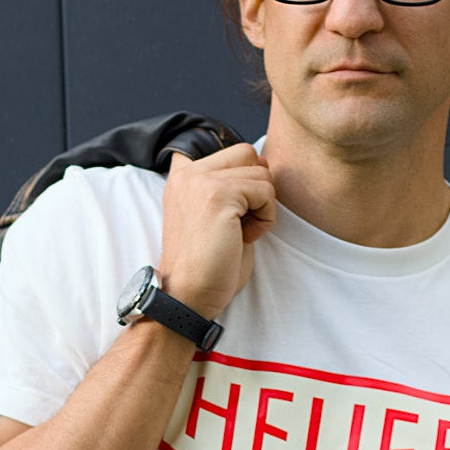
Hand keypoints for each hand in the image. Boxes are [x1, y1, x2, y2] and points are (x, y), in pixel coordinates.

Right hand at [161, 143, 276, 320]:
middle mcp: (187, 172)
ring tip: (240, 233)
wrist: (187, 296)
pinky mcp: (218, 194)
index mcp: (183, 176)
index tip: (232, 217)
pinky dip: (265, 219)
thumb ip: (233, 187)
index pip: (232, 153)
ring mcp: (201, 180)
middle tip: (241, 223)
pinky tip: (244, 238)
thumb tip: (263, 162)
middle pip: (248, 154)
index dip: (244, 182)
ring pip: (261, 172)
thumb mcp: (216, 216)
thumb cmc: (207, 266)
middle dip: (256, 188)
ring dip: (262, 206)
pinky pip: (266, 192)